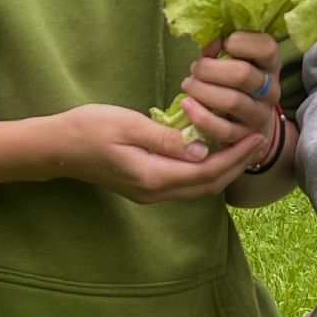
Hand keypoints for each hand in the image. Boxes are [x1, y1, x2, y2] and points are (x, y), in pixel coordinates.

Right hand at [38, 103, 266, 203]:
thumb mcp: (127, 125)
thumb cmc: (88, 128)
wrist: (56, 148)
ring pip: (197, 186)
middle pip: (207, 184)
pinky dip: (206, 168)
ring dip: (224, 168)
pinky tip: (214, 150)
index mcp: (152, 176)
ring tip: (244, 145)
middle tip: (261, 140)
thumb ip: (165, 138)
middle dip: (237, 165)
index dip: (235, 156)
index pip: (205, 171)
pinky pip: (184, 182)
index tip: (256, 135)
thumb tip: (200, 148)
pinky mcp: (144, 185)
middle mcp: (154, 191)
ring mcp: (149, 192)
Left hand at [177, 31, 281, 155]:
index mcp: (271, 63)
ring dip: (202, 91)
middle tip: (194, 68)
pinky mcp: (245, 136)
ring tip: (187, 84)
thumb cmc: (234, 78)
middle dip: (210, 69)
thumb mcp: (234, 58)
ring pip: (232, 102)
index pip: (267, 47)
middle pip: (243, 75)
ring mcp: (260, 114)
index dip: (241, 41)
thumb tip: (207, 40)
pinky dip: (201, 117)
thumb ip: (222, 47)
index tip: (223, 42)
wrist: (248, 118)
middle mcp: (271, 89)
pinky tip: (187, 105)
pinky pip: (223, 130)